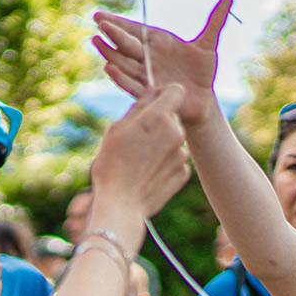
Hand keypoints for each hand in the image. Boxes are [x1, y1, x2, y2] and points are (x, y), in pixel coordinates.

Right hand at [90, 84, 191, 221]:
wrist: (120, 204)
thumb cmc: (112, 165)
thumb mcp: (116, 129)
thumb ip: (138, 108)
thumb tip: (151, 96)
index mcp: (159, 117)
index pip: (175, 90)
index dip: (164, 94)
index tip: (153, 103)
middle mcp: (176, 133)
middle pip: (173, 117)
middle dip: (159, 122)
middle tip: (137, 139)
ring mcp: (182, 155)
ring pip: (174, 139)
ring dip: (162, 144)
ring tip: (140, 160)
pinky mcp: (184, 173)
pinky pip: (176, 160)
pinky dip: (165, 163)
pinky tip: (148, 173)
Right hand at [93, 0, 230, 127]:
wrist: (202, 100)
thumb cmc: (202, 72)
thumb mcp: (208, 45)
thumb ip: (215, 21)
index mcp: (157, 42)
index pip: (135, 30)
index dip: (118, 22)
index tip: (100, 15)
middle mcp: (148, 58)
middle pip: (127, 44)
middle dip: (113, 34)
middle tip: (99, 23)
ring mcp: (146, 75)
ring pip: (125, 63)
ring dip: (111, 54)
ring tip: (97, 42)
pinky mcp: (150, 93)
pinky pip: (132, 85)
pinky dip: (121, 77)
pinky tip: (109, 68)